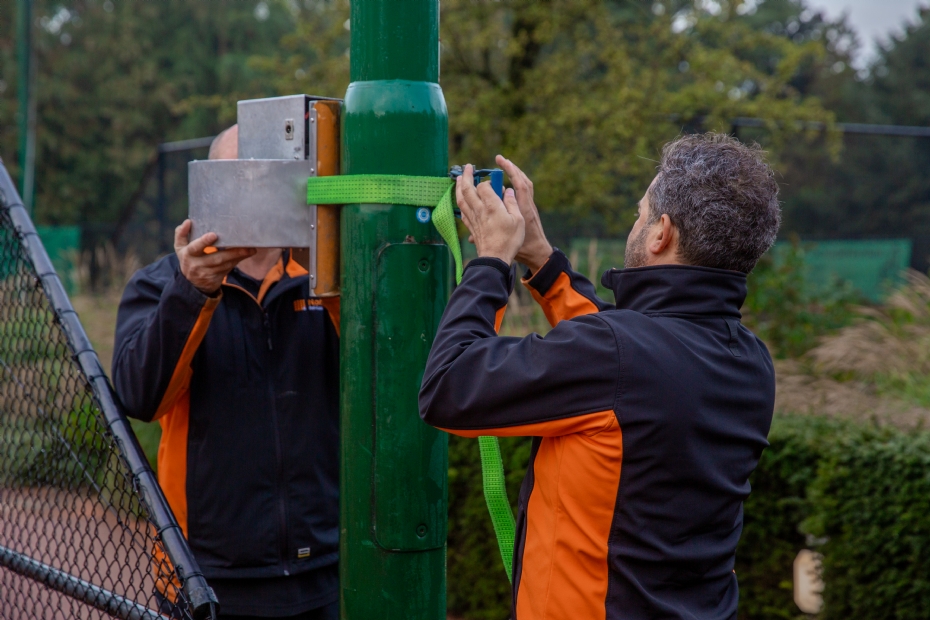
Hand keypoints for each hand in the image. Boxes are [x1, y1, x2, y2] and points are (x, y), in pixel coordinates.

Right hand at [174, 220, 254, 294]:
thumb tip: (187, 222)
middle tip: (245, 246)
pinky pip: (228, 269)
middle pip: (216, 258)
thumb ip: (181, 234)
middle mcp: (197, 265)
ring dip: (238, 257)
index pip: (195, 247)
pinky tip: (246, 254)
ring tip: (250, 249)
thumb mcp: (180, 247)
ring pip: (225, 265)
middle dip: (231, 253)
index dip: (203, 242)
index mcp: (188, 254)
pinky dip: (237, 261)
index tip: (214, 235)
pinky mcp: (216, 278)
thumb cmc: (188, 257)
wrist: (191, 283)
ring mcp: (207, 273)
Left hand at [456, 165, 524, 264]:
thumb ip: (512, 203)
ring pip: (461, 199)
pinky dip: (459, 201)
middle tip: (467, 167)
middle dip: (466, 176)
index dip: (488, 181)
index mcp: (492, 206)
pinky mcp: (471, 226)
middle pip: (467, 188)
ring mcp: (473, 218)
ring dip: (459, 187)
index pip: (484, 186)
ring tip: (458, 178)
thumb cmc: (509, 240)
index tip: (494, 182)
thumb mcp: (518, 220)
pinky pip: (462, 211)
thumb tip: (508, 191)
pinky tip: (460, 200)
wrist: (495, 258)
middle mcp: (479, 210)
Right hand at [495, 155, 552, 272]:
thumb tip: (474, 231)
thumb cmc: (525, 247)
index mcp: (524, 208)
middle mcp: (527, 204)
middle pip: (523, 180)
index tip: (500, 161)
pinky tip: (506, 183)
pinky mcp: (528, 210)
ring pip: (524, 184)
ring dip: (515, 173)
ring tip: (504, 165)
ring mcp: (528, 206)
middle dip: (511, 167)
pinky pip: (524, 191)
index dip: (511, 171)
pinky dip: (517, 182)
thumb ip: (492, 231)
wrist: (538, 253)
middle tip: (500, 159)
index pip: (519, 184)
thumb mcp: (510, 237)